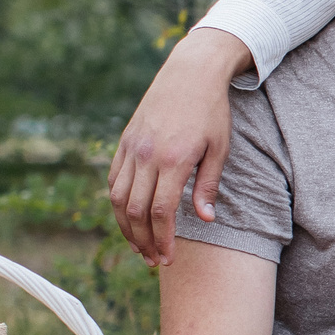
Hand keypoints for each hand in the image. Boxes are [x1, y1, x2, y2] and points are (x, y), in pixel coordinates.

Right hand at [109, 28, 252, 265]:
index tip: (168, 259)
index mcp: (174, 159)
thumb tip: (204, 221)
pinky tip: (128, 217)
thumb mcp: (220, 148)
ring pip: (118, 197)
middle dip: (143, 241)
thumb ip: (208, 186)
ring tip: (140, 246)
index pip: (161, 211)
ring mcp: (132, 148)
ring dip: (126, 227)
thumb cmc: (212, 112)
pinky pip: (114, 179)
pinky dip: (117, 203)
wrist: (190, 73)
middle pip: (136, 210)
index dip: (163, 239)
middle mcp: (147, 155)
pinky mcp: (125, 142)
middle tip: (155, 261)